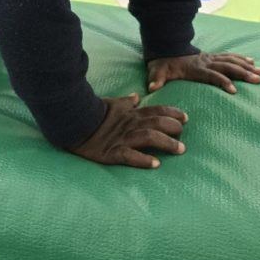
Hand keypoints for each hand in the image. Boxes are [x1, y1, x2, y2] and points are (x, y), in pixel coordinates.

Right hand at [67, 94, 187, 167]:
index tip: (185, 118)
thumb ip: (126, 102)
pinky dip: (143, 159)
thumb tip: (136, 96)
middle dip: (173, 128)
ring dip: (165, 143)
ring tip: (179, 149)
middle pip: (156, 123)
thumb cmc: (94, 114)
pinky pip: (130, 156)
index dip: (172, 113)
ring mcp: (122, 138)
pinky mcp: (112, 152)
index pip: (155, 111)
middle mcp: (130, 125)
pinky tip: (156, 164)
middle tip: (183, 135)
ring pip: (148, 138)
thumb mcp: (112, 104)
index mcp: (131, 114)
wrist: (74, 122)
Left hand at [147, 52, 259, 94]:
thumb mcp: (157, 70)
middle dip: (243, 73)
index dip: (222, 81)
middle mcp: (205, 61)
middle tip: (258, 80)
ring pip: (232, 61)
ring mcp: (210, 58)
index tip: (233, 91)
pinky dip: (242, 59)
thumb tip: (152, 87)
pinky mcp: (213, 57)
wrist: (166, 48)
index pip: (211, 75)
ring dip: (247, 66)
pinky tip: (253, 63)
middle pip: (227, 67)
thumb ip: (156, 78)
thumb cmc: (163, 64)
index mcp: (194, 68)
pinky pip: (230, 57)